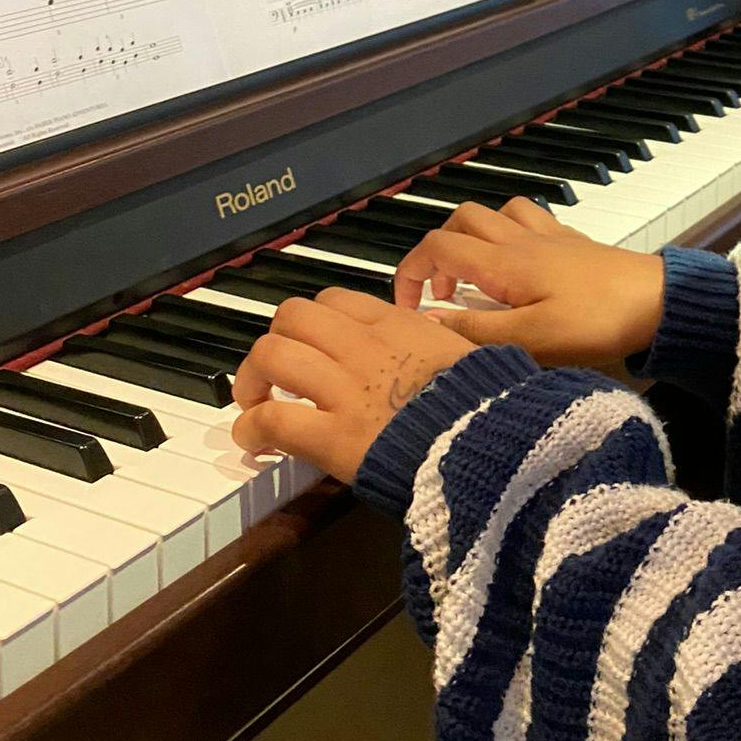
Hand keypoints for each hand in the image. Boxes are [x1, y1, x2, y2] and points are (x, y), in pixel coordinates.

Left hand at [228, 287, 469, 483]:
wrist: (488, 441)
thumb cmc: (485, 401)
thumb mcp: (462, 351)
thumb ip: (433, 341)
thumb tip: (427, 340)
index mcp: (396, 324)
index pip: (334, 299)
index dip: (313, 321)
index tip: (311, 345)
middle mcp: (362, 346)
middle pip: (292, 316)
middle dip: (275, 340)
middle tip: (273, 372)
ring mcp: (344, 388)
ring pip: (273, 355)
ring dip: (252, 378)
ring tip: (253, 402)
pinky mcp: (333, 435)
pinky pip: (273, 418)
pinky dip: (252, 428)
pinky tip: (253, 441)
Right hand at [392, 196, 665, 371]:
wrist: (657, 301)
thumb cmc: (595, 323)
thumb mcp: (529, 340)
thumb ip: (474, 330)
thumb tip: (425, 320)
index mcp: (502, 261)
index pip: (436, 247)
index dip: (408, 272)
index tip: (406, 307)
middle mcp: (519, 239)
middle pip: (460, 220)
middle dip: (437, 252)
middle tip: (442, 296)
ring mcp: (548, 235)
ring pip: (494, 213)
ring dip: (472, 238)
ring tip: (475, 279)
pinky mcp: (571, 241)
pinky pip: (527, 218)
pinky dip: (508, 233)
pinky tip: (518, 266)